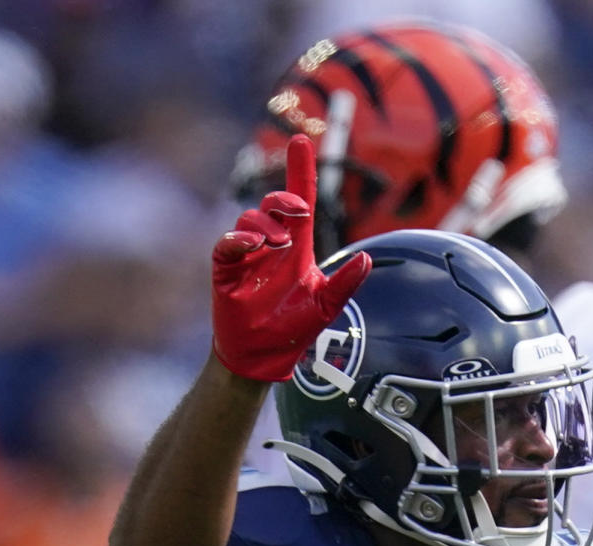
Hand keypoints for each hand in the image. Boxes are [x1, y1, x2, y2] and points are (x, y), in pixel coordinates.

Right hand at [211, 135, 370, 382]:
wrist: (263, 356)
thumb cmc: (293, 330)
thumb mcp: (325, 305)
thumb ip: (345, 284)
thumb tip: (366, 260)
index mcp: (296, 248)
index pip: (298, 203)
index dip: (300, 172)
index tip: (302, 141)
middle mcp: (270, 245)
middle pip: (274, 205)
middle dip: (285, 199)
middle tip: (299, 211)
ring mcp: (246, 255)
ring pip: (251, 219)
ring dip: (265, 223)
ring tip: (278, 243)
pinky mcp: (226, 268)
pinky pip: (227, 243)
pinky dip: (238, 239)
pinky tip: (252, 244)